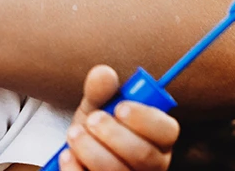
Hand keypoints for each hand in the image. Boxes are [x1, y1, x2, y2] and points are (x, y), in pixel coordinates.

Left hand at [59, 66, 178, 170]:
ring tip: (74, 133)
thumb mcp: (96, 105)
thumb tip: (105, 73)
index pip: (167, 130)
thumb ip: (99, 89)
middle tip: (91, 119)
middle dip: (112, 134)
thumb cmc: (96, 126)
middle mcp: (153, 165)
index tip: (119, 107)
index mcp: (157, 138)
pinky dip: (76, 168)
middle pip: (144, 156)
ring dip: (91, 150)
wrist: (76, 151)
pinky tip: (68, 155)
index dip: (145, 119)